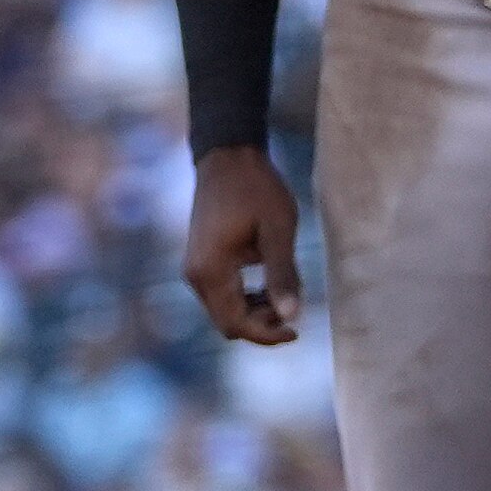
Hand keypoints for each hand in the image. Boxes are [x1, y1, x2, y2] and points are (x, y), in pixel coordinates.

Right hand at [182, 143, 303, 345]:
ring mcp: (194, 268)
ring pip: (223, 312)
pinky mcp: (199, 261)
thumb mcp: (277, 230)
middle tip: (294, 313)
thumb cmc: (257, 188)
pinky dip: (244, 300)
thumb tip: (292, 316)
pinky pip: (220, 295)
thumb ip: (283, 274)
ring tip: (285, 295)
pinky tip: (268, 285)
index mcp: (211, 270)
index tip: (297, 331)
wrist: (228, 156)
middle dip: (260, 326)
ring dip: (253, 313)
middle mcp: (195, 275)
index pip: (236, 323)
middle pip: (226, 323)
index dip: (266, 334)